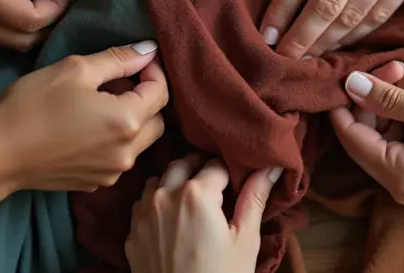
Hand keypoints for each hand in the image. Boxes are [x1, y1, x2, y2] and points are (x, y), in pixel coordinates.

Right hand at [0, 41, 166, 191]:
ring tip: (105, 101)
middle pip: (157, 120)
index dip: (154, 70)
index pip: (161, 92)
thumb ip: (118, 59)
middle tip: (122, 80)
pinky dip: (116, 139)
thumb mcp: (76, 69)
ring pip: (142, 141)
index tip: (138, 58)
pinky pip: (120, 157)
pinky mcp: (95, 182)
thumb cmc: (33, 105)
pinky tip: (90, 126)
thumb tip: (148, 50)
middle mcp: (128, 152)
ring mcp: (112, 172)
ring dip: (134, 120)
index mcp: (128, 121)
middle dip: (147, 97)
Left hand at [126, 156, 281, 272]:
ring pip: (159, 180)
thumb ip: (255, 197)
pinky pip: (142, 204)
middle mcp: (165, 196)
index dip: (229, 173)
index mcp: (197, 193)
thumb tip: (271, 168)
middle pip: (184, 163)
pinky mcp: (132, 233)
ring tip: (193, 201)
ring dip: (175, 182)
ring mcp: (144, 214)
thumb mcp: (245, 240)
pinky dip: (157, 202)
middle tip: (217, 188)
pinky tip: (172, 219)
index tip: (235, 184)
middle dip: (200, 169)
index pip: (216, 165)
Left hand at [261, 0, 403, 57]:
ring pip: (355, 16)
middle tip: (280, 58)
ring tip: (306, 58)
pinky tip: (338, 43)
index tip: (265, 33)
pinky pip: (381, 12)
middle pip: (327, 5)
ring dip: (327, 42)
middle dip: (300, 37)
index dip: (281, 11)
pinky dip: (357, 32)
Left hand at [330, 70, 403, 204]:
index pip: (347, 134)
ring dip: (393, 98)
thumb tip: (350, 83)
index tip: (349, 70)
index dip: (343, 100)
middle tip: (397, 65)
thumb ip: (389, 99)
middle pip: (364, 130)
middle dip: (375, 94)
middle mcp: (394, 182)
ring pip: (383, 130)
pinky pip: (399, 137)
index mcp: (394, 173)